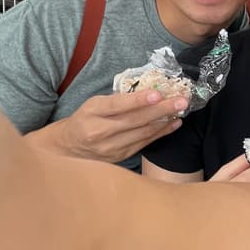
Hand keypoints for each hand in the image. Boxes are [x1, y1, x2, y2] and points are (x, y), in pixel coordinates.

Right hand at [31, 90, 188, 162]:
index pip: (117, 106)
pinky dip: (160, 133)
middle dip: (161, 110)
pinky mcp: (119, 157)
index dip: (138, 100)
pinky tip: (173, 124)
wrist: (69, 148)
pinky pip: (144, 144)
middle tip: (181, 100)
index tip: (158, 93)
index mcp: (91, 112)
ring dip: (165, 121)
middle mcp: (100, 132)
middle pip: (134, 120)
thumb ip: (118, 100)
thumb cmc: (85, 119)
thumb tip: (151, 92)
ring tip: (181, 110)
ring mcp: (110, 148)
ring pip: (142, 133)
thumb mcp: (94, 104)